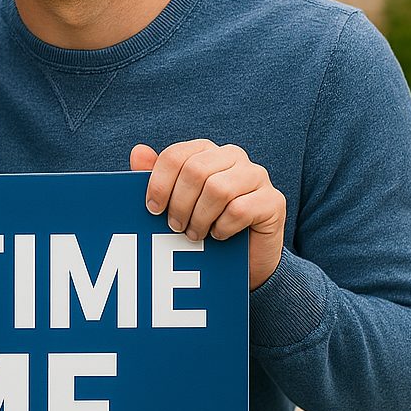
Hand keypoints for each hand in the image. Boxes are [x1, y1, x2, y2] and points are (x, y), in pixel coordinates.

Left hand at [130, 140, 285, 290]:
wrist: (243, 258)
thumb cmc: (203, 223)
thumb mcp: (174, 202)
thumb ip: (155, 177)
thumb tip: (138, 151)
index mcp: (206, 151)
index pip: (176, 155)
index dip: (159, 184)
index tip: (153, 209)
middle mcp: (233, 156)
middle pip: (195, 171)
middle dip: (179, 204)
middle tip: (175, 226)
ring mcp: (257, 176)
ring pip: (218, 189)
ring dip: (199, 218)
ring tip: (194, 234)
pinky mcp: (273, 200)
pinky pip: (240, 209)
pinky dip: (222, 227)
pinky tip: (218, 235)